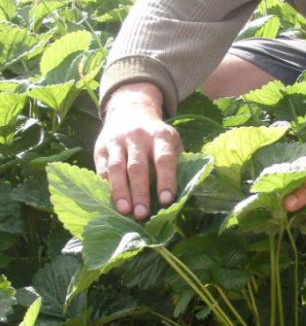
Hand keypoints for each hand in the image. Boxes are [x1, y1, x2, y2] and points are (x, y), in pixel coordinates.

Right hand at [94, 82, 181, 219]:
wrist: (129, 111)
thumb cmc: (156, 136)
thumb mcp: (171, 141)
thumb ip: (178, 162)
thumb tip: (184, 194)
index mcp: (160, 136)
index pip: (164, 159)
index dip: (166, 180)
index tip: (166, 200)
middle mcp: (137, 137)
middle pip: (138, 167)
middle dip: (140, 192)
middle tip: (142, 213)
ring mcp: (117, 142)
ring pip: (117, 168)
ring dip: (120, 191)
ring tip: (125, 210)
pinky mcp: (101, 148)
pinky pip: (102, 169)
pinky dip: (106, 186)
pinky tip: (111, 201)